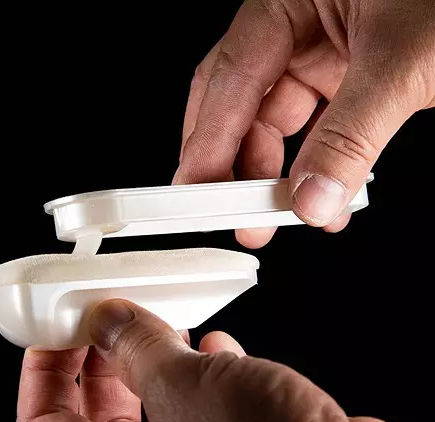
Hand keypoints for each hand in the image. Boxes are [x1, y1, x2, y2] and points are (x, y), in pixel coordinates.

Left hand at [16, 299, 414, 421]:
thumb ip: (137, 347)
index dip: (40, 377)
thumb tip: (106, 319)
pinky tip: (213, 346)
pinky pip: (197, 403)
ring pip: (150, 404)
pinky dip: (197, 371)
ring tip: (152, 324)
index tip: (48, 336)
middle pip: (96, 414)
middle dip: (96, 360)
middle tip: (99, 319)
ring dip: (149, 360)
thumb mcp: (185, 385)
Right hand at [173, 0, 434, 247]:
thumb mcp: (407, 60)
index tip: (195, 191)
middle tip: (236, 214)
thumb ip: (353, 133)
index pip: (229, 80)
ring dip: (278, 176)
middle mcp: (297, 25)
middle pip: (242, 107)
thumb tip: (313, 197)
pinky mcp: (347, 78)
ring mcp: (322, 53)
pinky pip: (316, 131)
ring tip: (282, 216)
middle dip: (235, 167)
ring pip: (276, 126)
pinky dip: (317, 167)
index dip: (207, 142)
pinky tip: (324, 197)